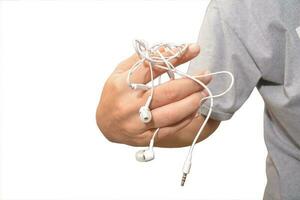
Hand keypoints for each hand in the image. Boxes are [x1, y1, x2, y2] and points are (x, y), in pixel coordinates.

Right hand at [96, 44, 211, 145]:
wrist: (105, 124)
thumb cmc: (114, 94)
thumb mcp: (120, 72)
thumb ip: (141, 60)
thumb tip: (169, 49)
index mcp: (122, 86)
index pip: (153, 68)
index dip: (176, 57)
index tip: (194, 49)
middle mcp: (130, 106)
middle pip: (167, 93)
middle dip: (191, 83)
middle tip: (206, 75)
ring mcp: (138, 124)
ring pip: (172, 113)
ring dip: (192, 102)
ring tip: (203, 92)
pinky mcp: (146, 138)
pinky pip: (171, 129)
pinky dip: (186, 118)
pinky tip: (194, 109)